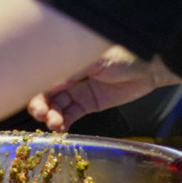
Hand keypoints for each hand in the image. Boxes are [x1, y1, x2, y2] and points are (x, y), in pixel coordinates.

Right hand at [27, 46, 180, 130]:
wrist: (149, 67)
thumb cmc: (123, 54)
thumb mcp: (94, 60)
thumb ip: (71, 71)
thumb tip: (48, 82)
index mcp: (65, 58)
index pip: (42, 73)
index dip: (32, 86)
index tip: (31, 97)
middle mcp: (67, 74)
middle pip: (45, 91)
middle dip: (40, 104)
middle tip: (41, 114)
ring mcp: (77, 89)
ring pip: (56, 105)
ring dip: (51, 116)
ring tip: (55, 124)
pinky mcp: (88, 103)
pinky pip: (71, 114)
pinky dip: (63, 122)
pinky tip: (60, 128)